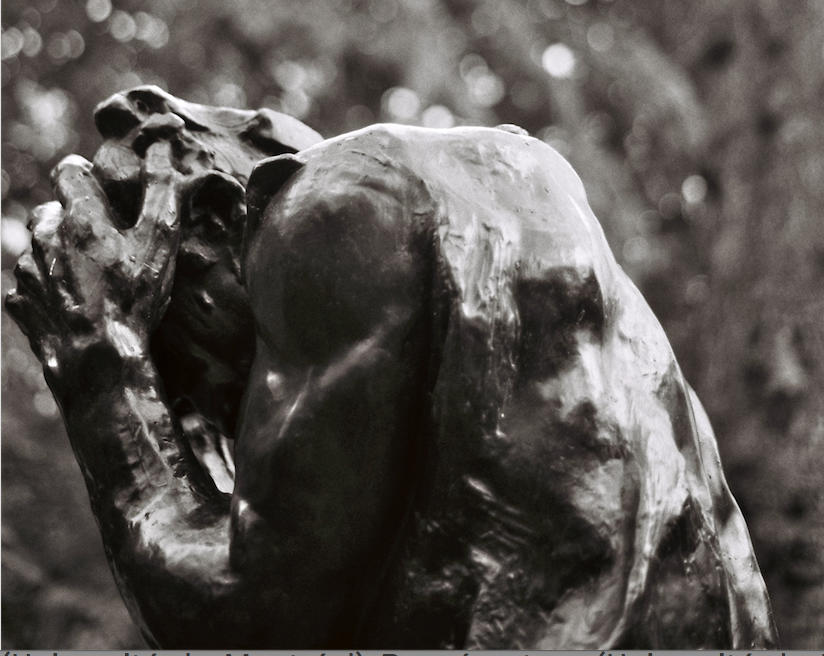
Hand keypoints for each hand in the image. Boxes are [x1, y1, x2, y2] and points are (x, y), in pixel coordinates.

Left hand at [6, 141, 181, 380]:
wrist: (98, 359)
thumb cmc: (133, 298)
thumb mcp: (159, 241)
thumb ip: (161, 191)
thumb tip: (161, 149)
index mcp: (78, 215)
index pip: (70, 170)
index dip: (87, 176)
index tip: (103, 192)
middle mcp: (44, 235)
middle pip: (51, 210)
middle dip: (72, 219)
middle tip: (104, 245)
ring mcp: (27, 271)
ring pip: (39, 248)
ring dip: (59, 254)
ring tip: (90, 280)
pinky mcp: (20, 302)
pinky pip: (29, 286)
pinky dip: (48, 289)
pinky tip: (74, 305)